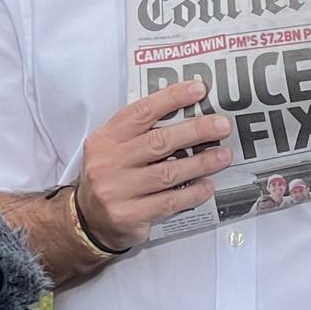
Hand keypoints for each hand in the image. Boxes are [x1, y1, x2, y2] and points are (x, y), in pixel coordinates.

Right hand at [76, 81, 231, 251]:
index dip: (171, 98)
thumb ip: (140, 131)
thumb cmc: (110, 174)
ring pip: (168, 173)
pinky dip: (192, 193)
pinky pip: (168, 203)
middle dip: (195, 131)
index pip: (141, 112)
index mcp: (106, 138)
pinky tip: (207, 185)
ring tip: (223, 156)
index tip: (198, 90)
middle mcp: (109, 162)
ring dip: (200, 163)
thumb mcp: (113, 146)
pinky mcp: (128, 216)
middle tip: (222, 125)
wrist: (87, 219)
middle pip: (159, 142)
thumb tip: (187, 113)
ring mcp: (117, 191)